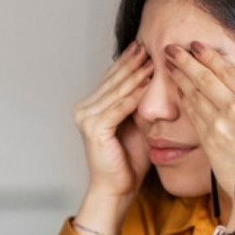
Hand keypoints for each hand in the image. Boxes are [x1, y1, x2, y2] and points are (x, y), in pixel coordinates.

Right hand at [72, 42, 153, 204]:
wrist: (117, 188)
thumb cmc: (127, 162)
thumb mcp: (135, 124)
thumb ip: (136, 103)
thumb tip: (150, 78)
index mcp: (90, 108)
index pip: (110, 80)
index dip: (126, 63)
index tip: (141, 47)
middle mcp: (83, 110)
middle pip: (112, 82)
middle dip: (131, 63)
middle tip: (147, 46)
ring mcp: (86, 118)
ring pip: (117, 91)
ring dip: (135, 74)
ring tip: (150, 60)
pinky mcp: (94, 128)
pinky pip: (120, 107)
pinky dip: (135, 95)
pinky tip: (148, 82)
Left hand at [164, 42, 234, 234]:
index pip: (226, 71)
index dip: (208, 57)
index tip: (196, 45)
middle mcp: (232, 110)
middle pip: (203, 79)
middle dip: (184, 61)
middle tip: (170, 48)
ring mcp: (216, 127)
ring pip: (193, 96)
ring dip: (180, 78)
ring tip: (169, 65)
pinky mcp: (207, 142)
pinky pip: (192, 115)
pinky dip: (184, 100)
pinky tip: (178, 91)